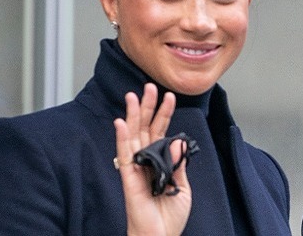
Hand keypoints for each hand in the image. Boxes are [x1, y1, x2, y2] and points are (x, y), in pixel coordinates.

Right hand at [114, 83, 190, 235]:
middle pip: (145, 129)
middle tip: (149, 86)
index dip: (165, 114)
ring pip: (133, 136)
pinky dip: (121, 138)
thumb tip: (177, 140)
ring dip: (133, 115)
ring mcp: (136, 169)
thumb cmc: (169, 216)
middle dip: (147, 107)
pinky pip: (125, 155)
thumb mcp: (182, 187)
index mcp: (160, 162)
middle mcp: (146, 162)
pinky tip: (120, 122)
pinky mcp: (129, 179)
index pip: (161, 132)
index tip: (169, 96)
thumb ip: (179, 164)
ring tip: (134, 95)